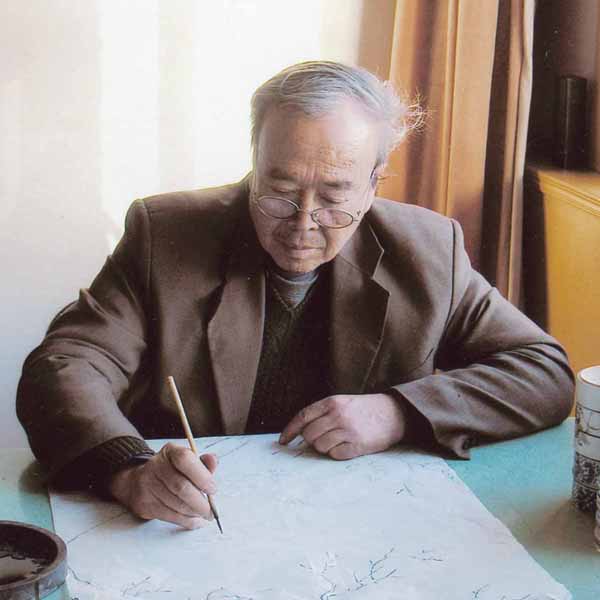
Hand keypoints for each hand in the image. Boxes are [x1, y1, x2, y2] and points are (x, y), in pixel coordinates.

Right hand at [108, 443, 217, 528]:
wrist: (139, 480)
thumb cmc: (172, 471)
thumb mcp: (188, 462)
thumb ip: (204, 463)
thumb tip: (213, 461)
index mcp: (170, 452)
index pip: (184, 459)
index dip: (201, 476)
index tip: (212, 489)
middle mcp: (156, 466)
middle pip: (180, 486)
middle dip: (200, 502)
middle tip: (211, 510)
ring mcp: (148, 484)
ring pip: (175, 504)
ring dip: (194, 513)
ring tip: (204, 515)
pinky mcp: (144, 503)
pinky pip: (169, 516)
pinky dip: (185, 521)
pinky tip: (195, 521)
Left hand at [279, 393, 407, 459]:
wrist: (394, 413)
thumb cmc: (364, 409)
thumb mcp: (342, 402)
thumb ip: (323, 413)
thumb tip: (301, 432)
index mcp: (332, 402)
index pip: (303, 416)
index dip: (290, 430)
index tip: (283, 441)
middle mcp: (338, 415)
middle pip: (309, 434)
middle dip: (311, 440)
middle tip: (323, 438)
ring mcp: (348, 430)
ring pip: (320, 447)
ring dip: (325, 447)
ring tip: (338, 441)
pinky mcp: (358, 445)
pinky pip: (335, 455)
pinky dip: (337, 453)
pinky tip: (347, 446)